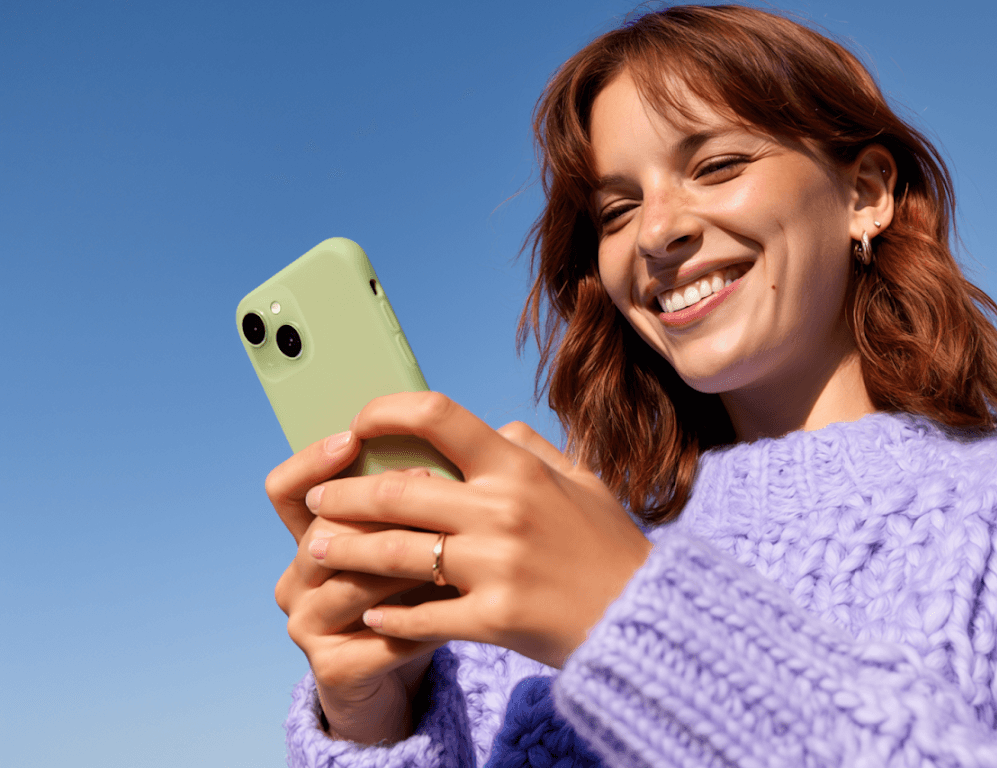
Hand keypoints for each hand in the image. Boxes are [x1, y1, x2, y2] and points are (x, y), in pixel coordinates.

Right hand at [267, 431, 447, 743]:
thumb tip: (461, 443)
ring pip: (352, 583)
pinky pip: (380, 636)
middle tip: (437, 489)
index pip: (285, 491)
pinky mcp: (332, 670)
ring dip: (408, 564)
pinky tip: (461, 608)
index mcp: (309, 538)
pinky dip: (424, 621)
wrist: (400, 677)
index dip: (310, 462)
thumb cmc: (414, 593)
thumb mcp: (413, 539)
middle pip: (325, 531)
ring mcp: (307, 626)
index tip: (353, 437)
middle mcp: (296, 579)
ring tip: (457, 549)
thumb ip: (419, 495)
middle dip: (384, 510)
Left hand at [301, 391, 653, 668]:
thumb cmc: (610, 548)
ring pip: (394, 554)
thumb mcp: (582, 483)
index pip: (439, 417)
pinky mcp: (492, 619)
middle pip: (397, 491)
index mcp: (520, 469)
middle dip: (342, 495)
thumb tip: (490, 426)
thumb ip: (532, 449)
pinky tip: (373, 614)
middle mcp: (503, 511)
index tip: (358, 424)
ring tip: (319, 551)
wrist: (642, 619)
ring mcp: (496, 566)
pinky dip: (390, 616)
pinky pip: (421, 615)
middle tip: (318, 501)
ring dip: (345, 551)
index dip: (387, 413)